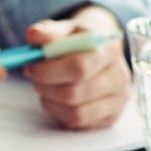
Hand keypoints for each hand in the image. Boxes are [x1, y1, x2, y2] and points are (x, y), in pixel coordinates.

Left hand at [22, 6, 131, 130]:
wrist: (101, 49)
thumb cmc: (79, 38)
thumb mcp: (66, 27)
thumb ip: (50, 30)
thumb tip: (34, 36)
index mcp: (108, 51)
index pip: (79, 68)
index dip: (49, 70)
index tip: (31, 66)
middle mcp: (119, 77)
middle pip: (75, 93)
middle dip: (45, 86)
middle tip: (33, 75)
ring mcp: (118, 100)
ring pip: (76, 112)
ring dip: (50, 100)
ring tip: (42, 85)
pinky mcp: (111, 116)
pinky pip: (78, 122)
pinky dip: (58, 111)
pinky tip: (53, 98)